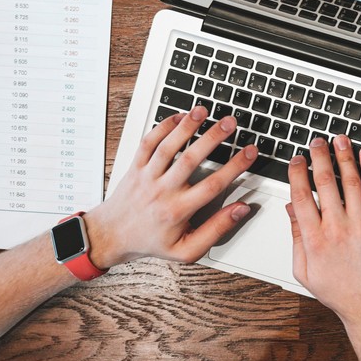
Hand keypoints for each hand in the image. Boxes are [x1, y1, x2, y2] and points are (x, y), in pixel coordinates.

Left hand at [85, 105, 256, 268]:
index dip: (235, 166)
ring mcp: (147, 177)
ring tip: (203, 110)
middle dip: (213, 138)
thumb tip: (240, 210)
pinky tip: (178, 116)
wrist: (111, 237)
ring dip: (186, 126)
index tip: (250, 152)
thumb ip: (217, 230)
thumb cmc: (151, 242)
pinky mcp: (135, 167)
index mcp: (178, 210)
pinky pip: (148, 143)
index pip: (213, 185)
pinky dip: (162, 127)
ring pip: (167, 146)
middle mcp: (162, 191)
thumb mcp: (187, 249)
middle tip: (230, 122)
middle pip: (190, 159)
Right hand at [287, 135, 360, 328]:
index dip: (297, 174)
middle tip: (316, 142)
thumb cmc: (339, 292)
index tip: (296, 160)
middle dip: (320, 158)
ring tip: (339, 140)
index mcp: (314, 240)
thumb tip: (291, 210)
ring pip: (351, 182)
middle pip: (326, 183)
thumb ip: (296, 238)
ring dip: (344, 157)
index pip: (302, 197)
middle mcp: (337, 228)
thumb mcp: (304, 271)